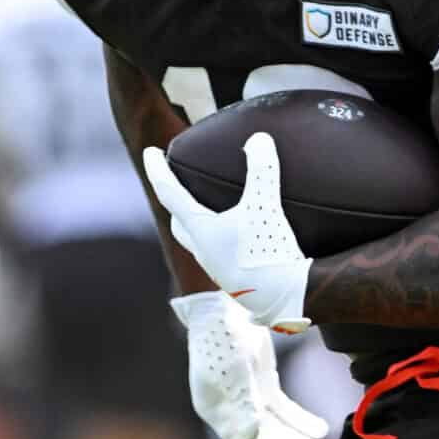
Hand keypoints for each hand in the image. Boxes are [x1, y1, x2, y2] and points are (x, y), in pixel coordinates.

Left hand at [142, 134, 312, 332]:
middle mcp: (204, 250)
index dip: (159, 171)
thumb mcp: (266, 206)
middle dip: (175, 201)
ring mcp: (219, 268)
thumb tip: (258, 138)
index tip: (150, 152)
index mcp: (201, 231)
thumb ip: (262, 170)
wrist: (288, 300)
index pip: (170, 194)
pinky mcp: (238, 279)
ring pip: (199, 241)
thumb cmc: (269, 253)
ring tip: (210, 208)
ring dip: (198, 222)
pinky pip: (221, 252)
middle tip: (177, 182)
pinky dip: (221, 237)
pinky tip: (241, 235)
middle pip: (180, 223)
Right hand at [172, 291, 331, 438]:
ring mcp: (247, 396)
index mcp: (216, 410)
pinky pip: (282, 409)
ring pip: (276, 427)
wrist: (224, 302)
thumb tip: (251, 437)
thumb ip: (244, 405)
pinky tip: (319, 428)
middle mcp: (230, 409)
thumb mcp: (234, 369)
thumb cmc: (224, 336)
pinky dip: (299, 420)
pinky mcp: (261, 383)